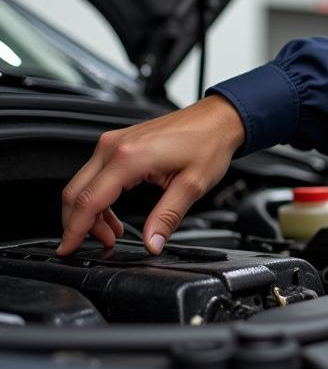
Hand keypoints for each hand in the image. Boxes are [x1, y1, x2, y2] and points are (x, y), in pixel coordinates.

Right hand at [58, 94, 244, 255]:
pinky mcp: (120, 142)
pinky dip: (98, 197)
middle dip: (79, 224)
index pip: (88, 201)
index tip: (67, 250)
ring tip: (111, 234)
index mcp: (128, 158)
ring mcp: (115, 142)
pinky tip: (113, 215)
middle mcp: (114, 146)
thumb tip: (152, 243)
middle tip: (98, 245)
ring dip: (89, 213)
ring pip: (83, 184)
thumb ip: (167, 218)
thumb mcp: (191, 186)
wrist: (218, 119)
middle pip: (76, 192)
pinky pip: (96, 174)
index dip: (75, 230)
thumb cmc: (208, 142)